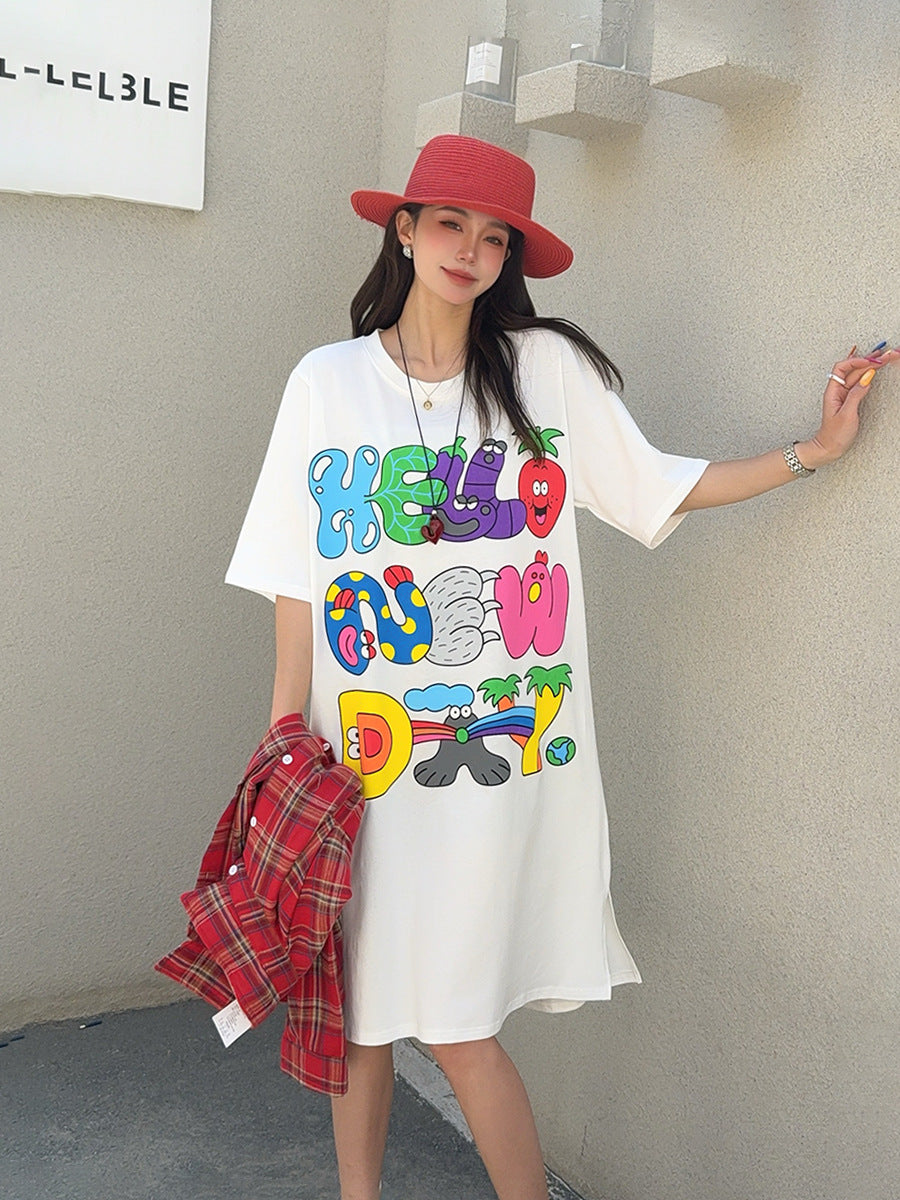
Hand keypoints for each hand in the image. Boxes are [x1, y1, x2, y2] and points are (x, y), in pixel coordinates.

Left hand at [796, 346, 899, 468]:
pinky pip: (858, 383)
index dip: (856, 361)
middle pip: (852, 369)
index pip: (842, 368)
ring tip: (884, 358)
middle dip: (868, 360)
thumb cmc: (834, 435)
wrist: (829, 448)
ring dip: (870, 365)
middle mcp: (837, 390)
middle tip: (886, 354)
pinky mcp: (849, 400)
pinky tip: (874, 370)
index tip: (872, 361)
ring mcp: (843, 395)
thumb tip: (866, 376)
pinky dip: (868, 375)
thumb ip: (856, 394)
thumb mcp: (847, 414)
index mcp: (833, 391)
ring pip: (857, 375)